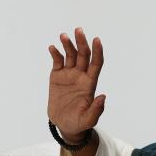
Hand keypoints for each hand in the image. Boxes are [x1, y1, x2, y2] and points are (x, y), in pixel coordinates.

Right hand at [47, 27, 104, 141]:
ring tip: (64, 36)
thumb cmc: (78, 123)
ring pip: (70, 55)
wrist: (64, 125)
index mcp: (90, 83)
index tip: (97, 40)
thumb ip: (96, 110)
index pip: (96, 63)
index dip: (97, 51)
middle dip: (82, 42)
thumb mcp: (88, 120)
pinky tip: (52, 48)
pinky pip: (57, 61)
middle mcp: (80, 76)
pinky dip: (55, 53)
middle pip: (83, 55)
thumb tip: (103, 96)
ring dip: (68, 44)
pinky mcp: (57, 76)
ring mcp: (69, 75)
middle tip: (79, 30)